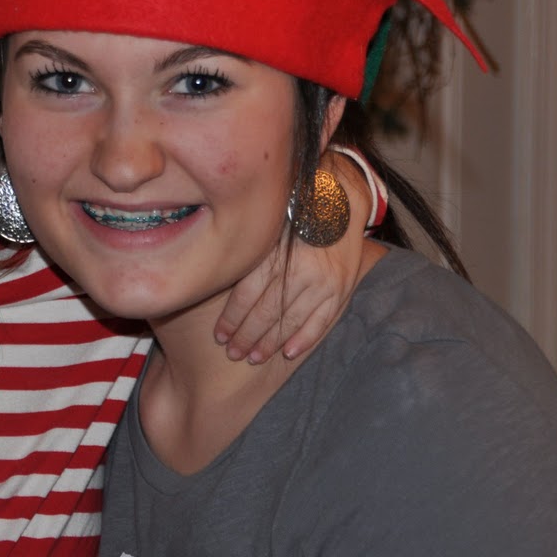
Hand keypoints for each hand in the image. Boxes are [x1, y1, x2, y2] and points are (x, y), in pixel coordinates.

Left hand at [215, 149, 372, 361]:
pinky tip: (289, 353)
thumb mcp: (264, 226)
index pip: (246, 296)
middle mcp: (298, 270)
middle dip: (246, 337)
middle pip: (265, 313)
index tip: (219, 336)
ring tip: (253, 357)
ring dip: (270, 343)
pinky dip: (305, 339)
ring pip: (290, 321)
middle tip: (232, 353)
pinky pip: (322, 320)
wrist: (338, 199)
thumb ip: (247, 254)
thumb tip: (216, 279)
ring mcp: (322, 282)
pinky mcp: (341, 288)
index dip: (231, 319)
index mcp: (273, 253)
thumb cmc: (292, 211)